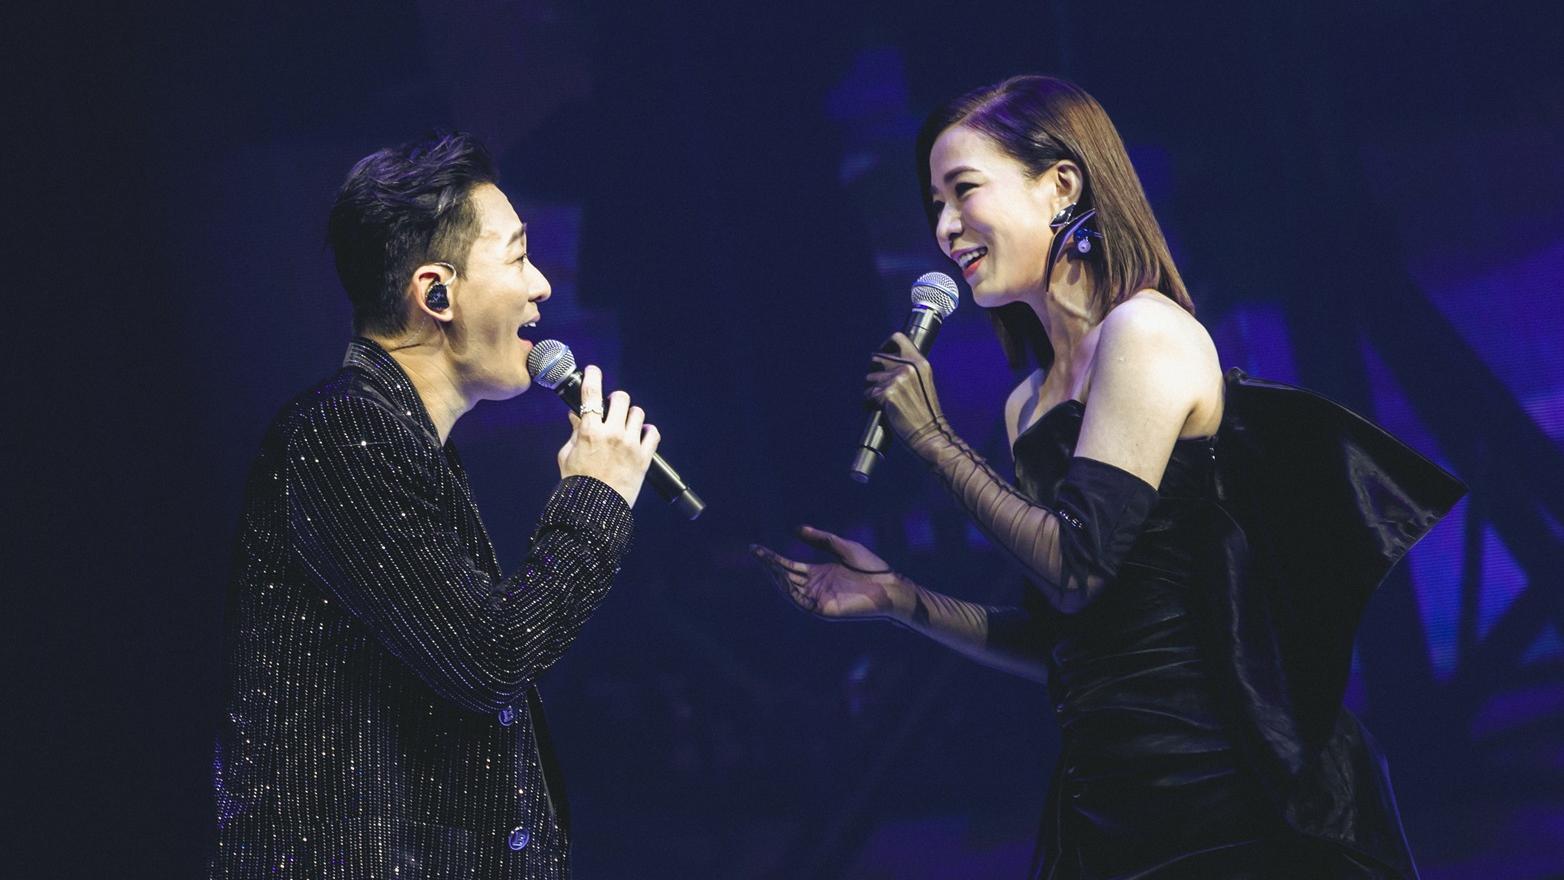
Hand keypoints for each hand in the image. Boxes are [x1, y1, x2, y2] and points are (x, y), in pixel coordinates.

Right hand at [557, 365, 660, 505]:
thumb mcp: (567, 455)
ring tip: (625, 425)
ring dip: (631, 415)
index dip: (593, 377)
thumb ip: (574, 433)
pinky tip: (641, 435)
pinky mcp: (644, 457)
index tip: (594, 370)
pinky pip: (653, 433)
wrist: (594, 511)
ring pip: (638, 413)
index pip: (591, 394)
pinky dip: (647, 431)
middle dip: (616, 399)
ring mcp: (630, 445)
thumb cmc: (577, 484)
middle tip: (612, 406)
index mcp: (589, 432)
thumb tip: (576, 416)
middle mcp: (612, 434)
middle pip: (621, 398)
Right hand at [751, 526, 913, 621]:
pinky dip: (790, 590)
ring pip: (789, 589)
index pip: (788, 566)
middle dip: (769, 565)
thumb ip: (820, 538)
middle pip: (785, 577)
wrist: (890, 586)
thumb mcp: (842, 546)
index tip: (756, 548)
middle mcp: (815, 587)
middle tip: (755, 551)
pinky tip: (782, 577)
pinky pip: (801, 601)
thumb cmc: (871, 567)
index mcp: (818, 574)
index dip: (772, 558)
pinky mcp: (824, 609)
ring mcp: (818, 599)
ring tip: (767, 561)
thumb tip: (794, 529)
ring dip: (776, 576)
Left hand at [865, 331, 945, 443]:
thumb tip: (888, 361)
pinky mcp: (886, 394)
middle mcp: (908, 367)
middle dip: (875, 371)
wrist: (929, 433)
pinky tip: (881, 408)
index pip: (898, 338)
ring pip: (870, 377)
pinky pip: (868, 393)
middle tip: (880, 385)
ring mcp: (896, 380)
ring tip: (884, 401)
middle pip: (877, 358)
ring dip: (873, 389)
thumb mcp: (923, 381)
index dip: (885, 345)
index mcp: (920, 362)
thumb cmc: (926, 411)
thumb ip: (909, 368)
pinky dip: (870, 402)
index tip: (881, 353)